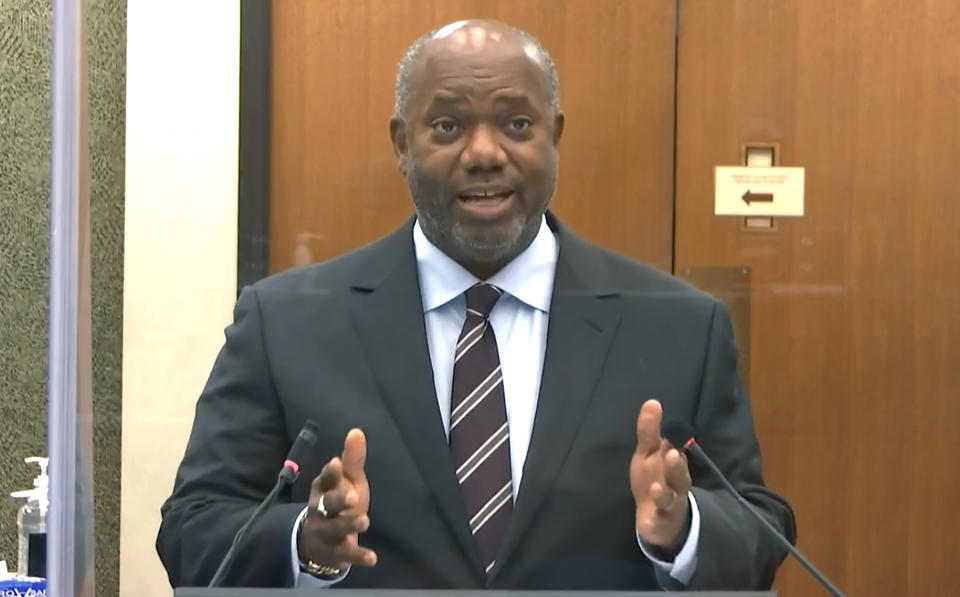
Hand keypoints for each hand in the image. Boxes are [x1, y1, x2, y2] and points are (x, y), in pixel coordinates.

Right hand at [297, 428, 377, 568]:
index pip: (324, 480)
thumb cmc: (338, 502)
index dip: (329, 473)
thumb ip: (352, 459)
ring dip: (348, 525)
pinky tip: (372, 558)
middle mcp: (321, 510)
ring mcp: (325, 532)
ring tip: (365, 521)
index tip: (336, 463)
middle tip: (352, 496)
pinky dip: (358, 556)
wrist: (318, 541)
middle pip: (327, 504)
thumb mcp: (347, 481)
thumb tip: (357, 431)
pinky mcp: (334, 553)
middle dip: (337, 500)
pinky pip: (345, 554)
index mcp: (323, 490)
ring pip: (334, 529)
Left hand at [630, 399, 692, 554]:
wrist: (660, 518)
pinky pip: (660, 520)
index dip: (671, 436)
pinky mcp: (661, 521)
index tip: (661, 418)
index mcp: (672, 463)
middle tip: (672, 453)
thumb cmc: (655, 478)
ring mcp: (670, 503)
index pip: (673, 448)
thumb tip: (652, 401)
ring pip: (671, 498)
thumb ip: (649, 431)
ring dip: (666, 493)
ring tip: (657, 488)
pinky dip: (656, 519)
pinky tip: (650, 518)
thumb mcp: (649, 454)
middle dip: (675, 465)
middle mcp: (676, 482)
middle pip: (679, 474)